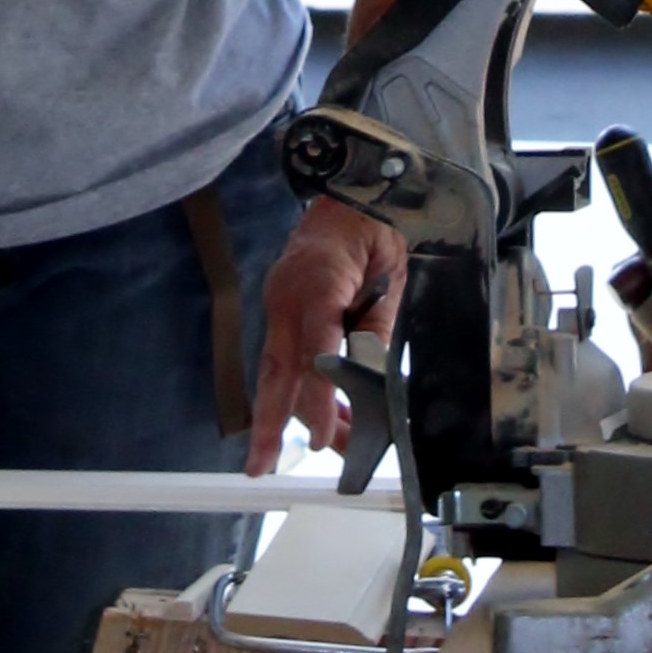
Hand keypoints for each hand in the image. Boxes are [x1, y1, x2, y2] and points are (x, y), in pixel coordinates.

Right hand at [245, 197, 406, 476]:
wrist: (349, 186)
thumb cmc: (374, 224)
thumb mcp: (391, 272)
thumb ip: (376, 326)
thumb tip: (369, 378)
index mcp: (318, 284)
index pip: (315, 352)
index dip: (317, 399)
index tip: (322, 437)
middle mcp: (287, 295)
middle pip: (277, 369)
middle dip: (269, 422)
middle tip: (260, 467)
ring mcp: (278, 299)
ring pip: (279, 368)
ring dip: (296, 411)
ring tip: (328, 446)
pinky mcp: (279, 303)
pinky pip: (284, 352)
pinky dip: (300, 385)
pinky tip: (323, 413)